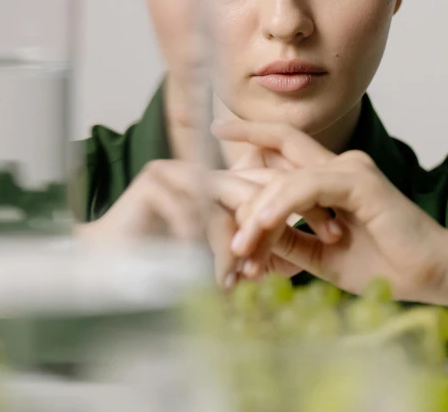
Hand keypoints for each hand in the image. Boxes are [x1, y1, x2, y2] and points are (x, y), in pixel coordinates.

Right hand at [75, 159, 334, 286]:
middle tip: (302, 258)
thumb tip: (319, 247)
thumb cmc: (173, 268)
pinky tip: (218, 277)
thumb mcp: (234, 256)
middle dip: (281, 224)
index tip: (336, 236)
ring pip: (231, 199)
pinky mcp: (159, 178)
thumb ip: (270, 244)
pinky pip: (196, 208)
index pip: (280, 183)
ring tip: (251, 278)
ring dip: (242, 242)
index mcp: (232, 183)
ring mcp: (187, 169)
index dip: (310, 206)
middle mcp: (213, 170)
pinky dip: (209, 245)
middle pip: (261, 187)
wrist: (111, 274)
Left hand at [213, 120, 447, 302]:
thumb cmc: (384, 265)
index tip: (217, 138)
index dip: (252, 142)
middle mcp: (340, 165)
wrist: (430, 274)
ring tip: (241, 249)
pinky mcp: (359, 180)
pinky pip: (308, 187)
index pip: (283, 153)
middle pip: (281, 146)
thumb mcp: (321, 255)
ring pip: (286, 178)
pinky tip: (263, 226)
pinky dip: (282, 206)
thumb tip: (251, 233)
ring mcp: (350, 168)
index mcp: (332, 179)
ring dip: (258, 214)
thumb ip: (290, 240)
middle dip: (244, 157)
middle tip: (218, 165)